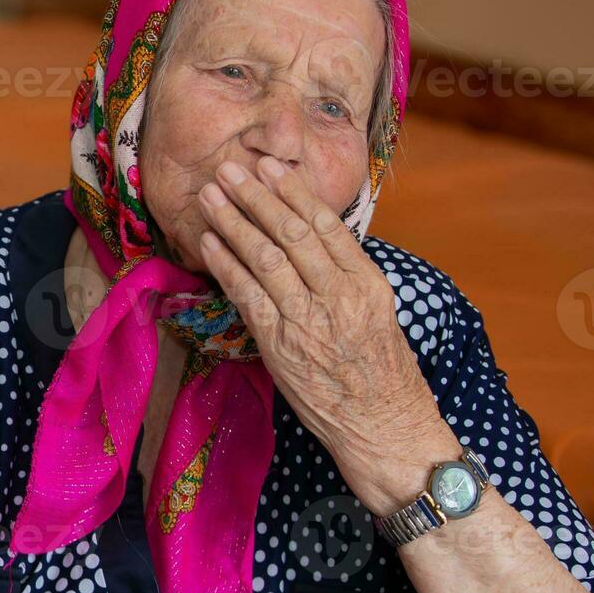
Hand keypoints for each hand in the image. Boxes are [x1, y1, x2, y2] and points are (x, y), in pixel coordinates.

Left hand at [195, 156, 451, 508]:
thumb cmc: (378, 373)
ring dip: (234, 222)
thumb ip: (343, 278)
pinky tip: (209, 243)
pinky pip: (248, 296)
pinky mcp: (282, 345)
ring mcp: (309, 319)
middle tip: (230, 167)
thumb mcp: (374, 314)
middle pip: (292, 233)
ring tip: (210, 195)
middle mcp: (340, 294)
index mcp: (366, 282)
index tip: (270, 166)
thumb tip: (310, 243)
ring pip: (266, 258)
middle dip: (257, 196)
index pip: (326, 224)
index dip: (293, 192)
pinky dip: (226, 265)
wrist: (384, 426)